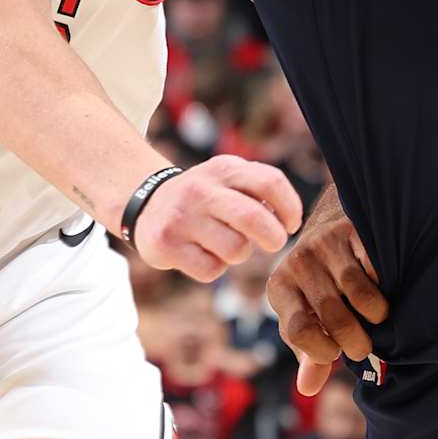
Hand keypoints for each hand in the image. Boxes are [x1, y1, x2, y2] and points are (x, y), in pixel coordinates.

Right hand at [134, 156, 301, 280]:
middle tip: (273, 243)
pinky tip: (201, 254)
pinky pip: (212, 269)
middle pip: (254, 218)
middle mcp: (201, 189)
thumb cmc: (204, 199)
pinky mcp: (166, 244)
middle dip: (274, 238)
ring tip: (225, 244)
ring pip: (236, 249)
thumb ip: (258, 190)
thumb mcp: (227, 180)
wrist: (146, 205)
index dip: (291, 208)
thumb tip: (289, 220)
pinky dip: (214, 268)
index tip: (291, 224)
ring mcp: (181, 216)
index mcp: (223, 168)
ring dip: (240, 254)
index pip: (271, 182)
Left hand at [267, 181, 390, 395]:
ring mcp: (324, 245)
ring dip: (376, 316)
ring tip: (378, 319)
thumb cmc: (322, 283)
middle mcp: (296, 264)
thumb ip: (310, 353)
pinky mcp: (350, 231)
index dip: (321, 351)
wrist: (333, 224)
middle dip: (356, 341)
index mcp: (280, 289)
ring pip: (359, 295)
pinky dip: (385, 287)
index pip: (296, 331)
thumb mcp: (308, 315)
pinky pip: (376, 271)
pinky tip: (384, 288)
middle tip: (366, 348)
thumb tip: (307, 388)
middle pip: (332, 317)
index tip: (336, 355)